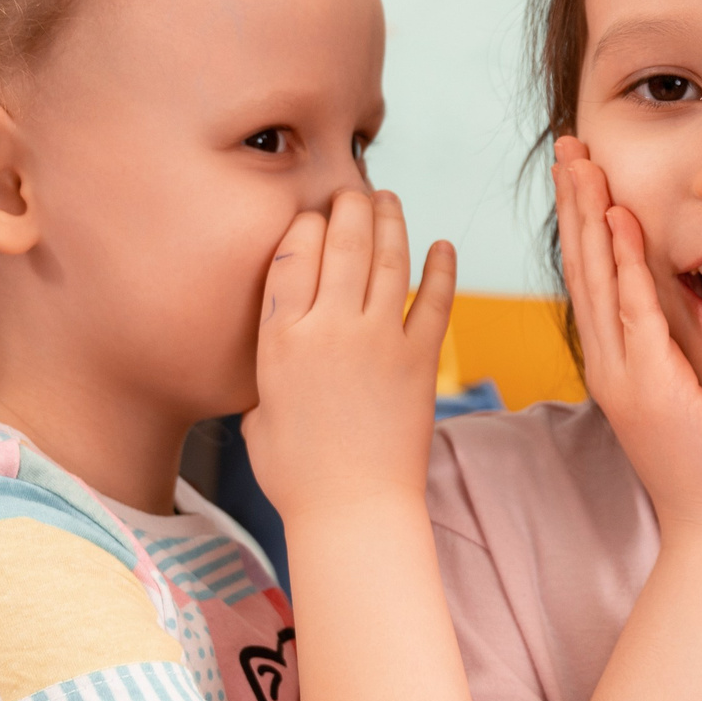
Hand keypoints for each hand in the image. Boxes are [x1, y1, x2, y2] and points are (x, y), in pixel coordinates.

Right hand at [242, 189, 455, 524]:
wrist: (352, 510)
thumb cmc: (295, 474)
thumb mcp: (258, 412)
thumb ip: (270, 368)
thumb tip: (277, 355)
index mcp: (281, 338)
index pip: (292, 252)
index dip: (304, 225)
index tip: (312, 217)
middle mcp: (329, 328)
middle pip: (342, 241)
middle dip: (349, 204)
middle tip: (354, 191)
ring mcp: (378, 340)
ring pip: (389, 258)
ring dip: (392, 221)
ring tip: (391, 202)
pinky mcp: (420, 360)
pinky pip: (434, 301)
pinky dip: (442, 269)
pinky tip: (443, 247)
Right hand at [554, 137, 701, 533]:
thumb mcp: (690, 398)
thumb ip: (679, 356)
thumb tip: (681, 321)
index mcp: (621, 365)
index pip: (597, 277)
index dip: (587, 221)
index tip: (584, 171)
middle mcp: (611, 363)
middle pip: (584, 265)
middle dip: (575, 202)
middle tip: (568, 145)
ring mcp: (624, 375)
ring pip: (598, 278)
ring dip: (588, 216)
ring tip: (579, 163)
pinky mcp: (649, 387)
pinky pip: (633, 311)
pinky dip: (624, 264)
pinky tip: (621, 221)